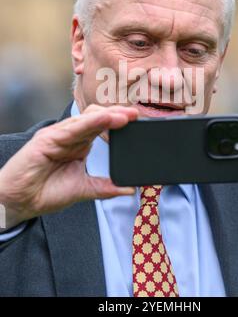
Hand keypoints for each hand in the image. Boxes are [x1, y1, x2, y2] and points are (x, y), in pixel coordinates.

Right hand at [0, 104, 137, 229]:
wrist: (19, 202)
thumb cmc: (45, 192)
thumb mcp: (82, 189)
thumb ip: (105, 187)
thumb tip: (129, 189)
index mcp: (78, 145)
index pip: (101, 127)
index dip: (119, 123)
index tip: (138, 122)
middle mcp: (70, 136)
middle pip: (96, 118)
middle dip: (117, 115)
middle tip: (136, 114)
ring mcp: (58, 135)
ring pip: (85, 119)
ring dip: (107, 116)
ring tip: (126, 115)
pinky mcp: (47, 139)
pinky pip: (71, 128)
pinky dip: (89, 122)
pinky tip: (104, 119)